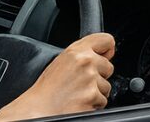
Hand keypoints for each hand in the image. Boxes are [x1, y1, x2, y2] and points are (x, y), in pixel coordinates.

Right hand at [0, 33, 115, 119]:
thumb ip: (81, 54)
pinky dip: (93, 104)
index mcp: (76, 51)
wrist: (39, 109)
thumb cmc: (47, 89)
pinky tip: (79, 102)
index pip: (106, 40)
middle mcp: (85, 62)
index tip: (104, 55)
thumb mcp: (62, 61)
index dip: (106, 49)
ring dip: (96, 92)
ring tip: (77, 94)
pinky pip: (103, 101)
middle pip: (109, 67)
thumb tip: (105, 54)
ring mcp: (90, 80)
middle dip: (99, 76)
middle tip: (81, 82)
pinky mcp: (93, 97)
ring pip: (107, 86)